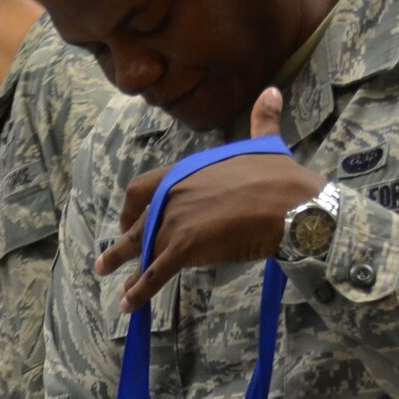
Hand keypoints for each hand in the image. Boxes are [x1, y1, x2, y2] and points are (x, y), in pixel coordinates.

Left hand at [95, 87, 325, 310]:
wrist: (290, 205)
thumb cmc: (281, 177)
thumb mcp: (266, 143)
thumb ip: (262, 121)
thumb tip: (272, 92)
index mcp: (186, 171)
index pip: (144, 187)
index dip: (133, 206)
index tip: (129, 219)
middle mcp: (174, 194)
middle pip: (137, 220)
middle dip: (122, 240)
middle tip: (108, 258)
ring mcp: (176, 221)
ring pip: (141, 248)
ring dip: (123, 266)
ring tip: (111, 285)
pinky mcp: (185, 247)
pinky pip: (155, 273)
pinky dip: (139, 291)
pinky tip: (128, 305)